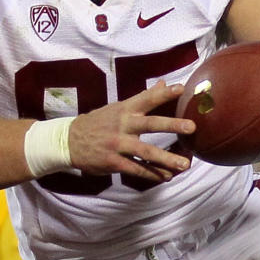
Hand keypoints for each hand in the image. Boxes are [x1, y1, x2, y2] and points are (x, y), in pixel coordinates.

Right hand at [67, 80, 194, 183]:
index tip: (182, 88)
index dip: (164, 93)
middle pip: (150, 124)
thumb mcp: (118, 107)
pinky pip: (137, 169)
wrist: (68, 141)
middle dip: (171, 125)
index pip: (147, 98)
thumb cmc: (98, 122)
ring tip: (185, 165)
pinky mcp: (113, 162)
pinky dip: (152, 174)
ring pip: (146, 152)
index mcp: (125, 110)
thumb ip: (143, 98)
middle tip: (191, 127)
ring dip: (166, 159)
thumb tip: (162, 83)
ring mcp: (118, 145)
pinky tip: (166, 177)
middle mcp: (123, 125)